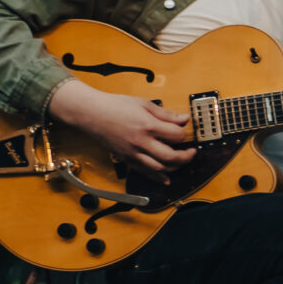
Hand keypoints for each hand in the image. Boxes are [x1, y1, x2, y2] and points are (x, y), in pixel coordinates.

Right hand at [49, 79, 189, 172]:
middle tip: (192, 152)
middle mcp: (141, 142)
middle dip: (186, 156)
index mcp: (147, 126)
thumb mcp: (143, 104)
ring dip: (174, 168)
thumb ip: (165, 114)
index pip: (176, 135)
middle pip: (171, 157)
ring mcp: (133, 153)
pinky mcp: (126, 159)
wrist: (90, 113)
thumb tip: (183, 119)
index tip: (184, 131)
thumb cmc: (115, 106)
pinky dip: (157, 178)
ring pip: (159, 168)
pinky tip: (166, 179)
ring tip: (181, 162)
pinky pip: (144, 172)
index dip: (183, 134)